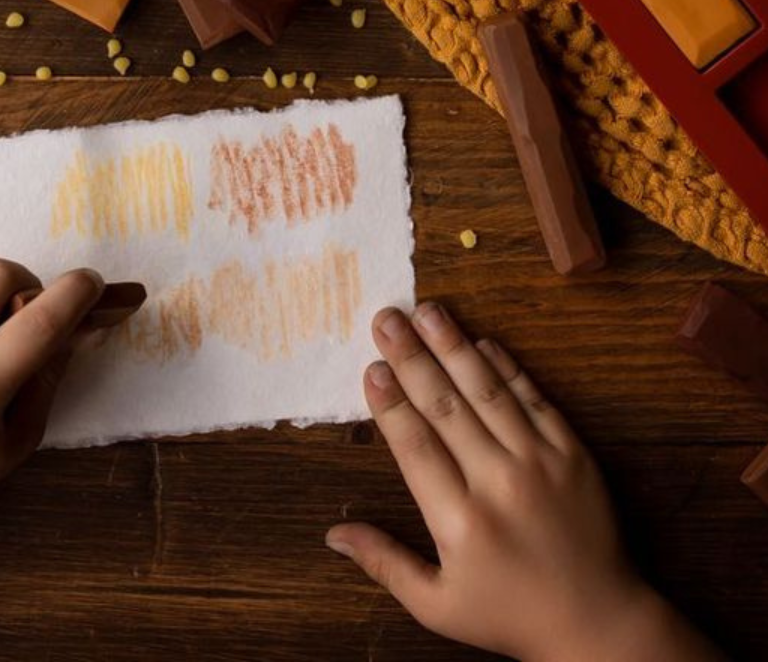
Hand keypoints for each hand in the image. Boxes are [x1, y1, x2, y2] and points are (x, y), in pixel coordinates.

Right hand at [327, 303, 663, 661]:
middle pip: (445, 406)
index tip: (371, 366)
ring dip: (454, 346)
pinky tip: (482, 339)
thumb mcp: (437, 606)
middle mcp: (497, 483)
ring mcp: (539, 463)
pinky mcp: (573, 453)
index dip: (391, 403)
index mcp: (460, 521)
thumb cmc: (510, 614)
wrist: (600, 623)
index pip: (415, 446)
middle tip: (387, 318)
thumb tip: (332, 533)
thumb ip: (384, 563)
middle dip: (411, 357)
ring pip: (487, 391)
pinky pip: (534, 398)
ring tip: (428, 310)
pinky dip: (508, 367)